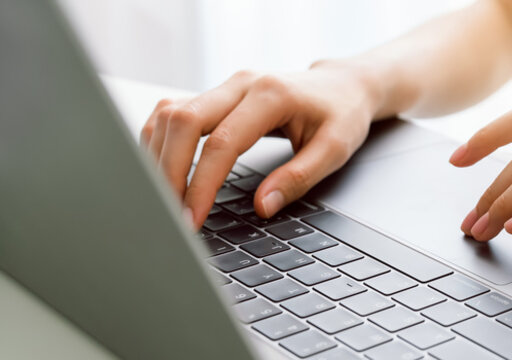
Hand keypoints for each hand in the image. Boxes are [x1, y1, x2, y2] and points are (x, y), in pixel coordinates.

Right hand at [141, 63, 379, 228]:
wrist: (344, 85)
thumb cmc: (342, 114)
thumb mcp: (335, 149)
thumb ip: (298, 178)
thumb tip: (263, 206)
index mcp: (271, 95)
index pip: (220, 143)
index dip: (201, 185)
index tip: (192, 218)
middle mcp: (241, 83)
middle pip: (182, 122)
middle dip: (168, 172)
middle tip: (170, 215)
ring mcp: (225, 86)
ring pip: (169, 114)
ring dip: (157, 156)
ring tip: (163, 198)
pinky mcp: (217, 94)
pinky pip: (174, 113)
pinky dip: (161, 141)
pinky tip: (163, 170)